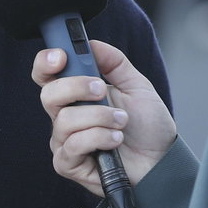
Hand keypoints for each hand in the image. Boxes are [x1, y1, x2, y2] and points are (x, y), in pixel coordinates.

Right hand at [33, 40, 175, 196]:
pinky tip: (115, 140)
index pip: (47, 75)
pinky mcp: (69, 164)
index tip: (62, 56)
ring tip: (121, 121)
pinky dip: (99, 138)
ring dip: (99, 117)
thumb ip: (114, 62)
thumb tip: (92, 43)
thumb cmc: (148, 126)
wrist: (161, 160)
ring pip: (65, 120)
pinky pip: (72, 145)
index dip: (46, 62)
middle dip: (76, 87)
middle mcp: (65, 116)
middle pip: (48, 94)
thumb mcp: (137, 86)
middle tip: (101, 90)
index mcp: (76, 94)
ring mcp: (64, 141)